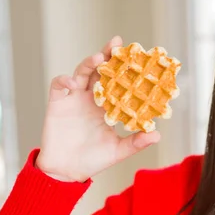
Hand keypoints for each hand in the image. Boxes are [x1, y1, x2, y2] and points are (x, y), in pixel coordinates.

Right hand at [35, 36, 160, 181]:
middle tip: (116, 43)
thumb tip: (157, 134)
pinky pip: (58, 85)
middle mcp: (91, 98)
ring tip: (98, 58)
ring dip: (88, 63)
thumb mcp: (118, 151)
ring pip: (81, 73)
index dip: (125, 69)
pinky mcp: (57, 103)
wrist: (66, 171)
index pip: (118, 82)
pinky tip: (73, 83)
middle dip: (107, 55)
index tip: (137, 56)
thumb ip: (136, 142)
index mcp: (107, 105)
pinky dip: (64, 80)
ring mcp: (74, 98)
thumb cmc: (93, 160)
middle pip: (99, 70)